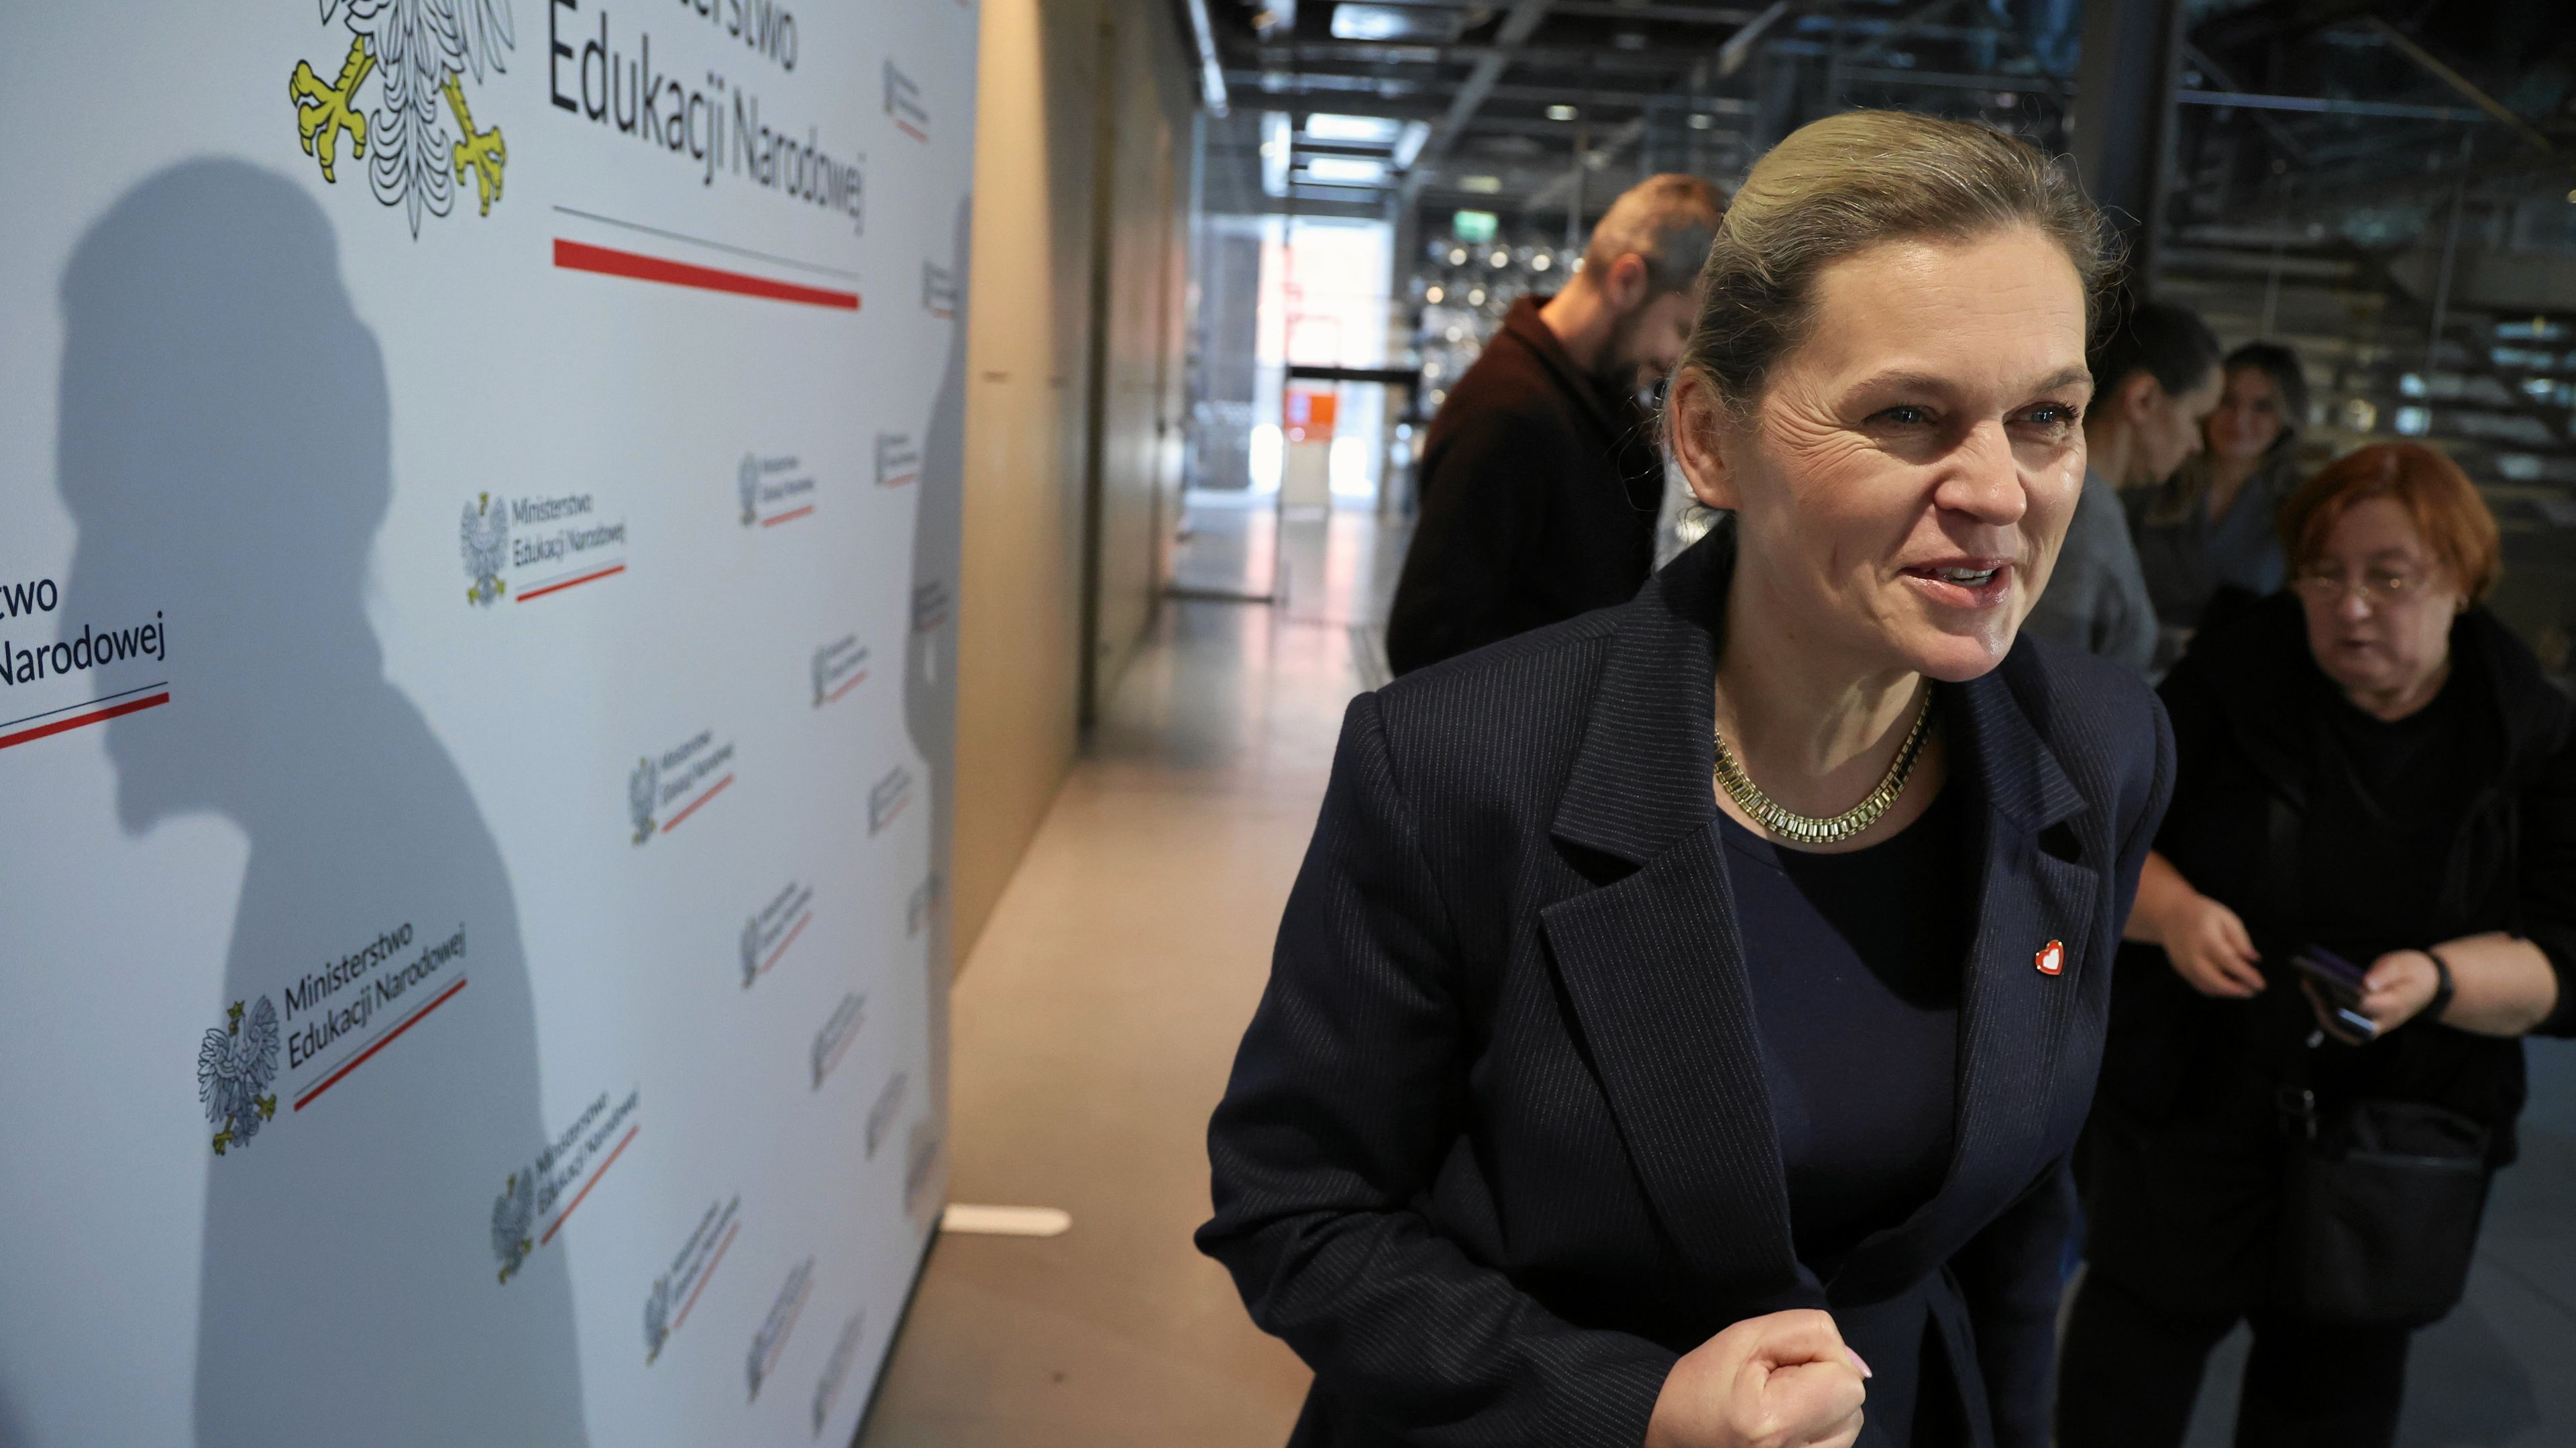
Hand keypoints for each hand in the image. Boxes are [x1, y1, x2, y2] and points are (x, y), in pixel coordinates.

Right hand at [1644, 1309, 1869, 1447]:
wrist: (1674, 1438)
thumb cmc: (1700, 1387)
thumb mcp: (1745, 1338)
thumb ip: (1809, 1334)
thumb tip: (1859, 1366)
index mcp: (1774, 1423)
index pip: (1845, 1378)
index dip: (1819, 1356)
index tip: (1780, 1362)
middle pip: (1852, 1402)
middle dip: (1824, 1381)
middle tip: (1776, 1385)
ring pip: (1849, 1422)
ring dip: (1824, 1405)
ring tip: (1781, 1405)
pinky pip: (1837, 1440)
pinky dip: (1820, 1426)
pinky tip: (1789, 1425)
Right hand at [2157, 893, 2263, 997]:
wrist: (2168, 914)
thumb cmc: (2202, 913)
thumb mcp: (2225, 918)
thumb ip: (2240, 939)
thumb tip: (2254, 960)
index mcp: (2206, 938)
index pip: (2229, 962)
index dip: (2246, 975)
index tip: (2261, 984)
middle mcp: (2192, 954)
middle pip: (2215, 980)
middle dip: (2236, 990)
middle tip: (2253, 991)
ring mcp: (2184, 964)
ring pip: (2207, 986)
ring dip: (2227, 992)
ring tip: (2244, 990)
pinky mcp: (2181, 970)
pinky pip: (2200, 985)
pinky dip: (2216, 989)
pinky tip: (2229, 987)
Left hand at [2305, 950, 2440, 1042]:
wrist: (2426, 986)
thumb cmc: (2411, 971)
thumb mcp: (2402, 965)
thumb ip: (2384, 973)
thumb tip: (2365, 985)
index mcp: (2395, 1006)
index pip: (2366, 1006)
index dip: (2345, 996)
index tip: (2328, 981)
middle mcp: (2383, 1022)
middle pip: (2349, 1025)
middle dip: (2325, 1006)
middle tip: (2308, 981)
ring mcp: (2374, 1026)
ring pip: (2343, 1029)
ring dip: (2322, 1009)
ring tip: (2307, 983)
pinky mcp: (2365, 1024)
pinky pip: (2342, 1025)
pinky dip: (2326, 1010)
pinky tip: (2314, 990)